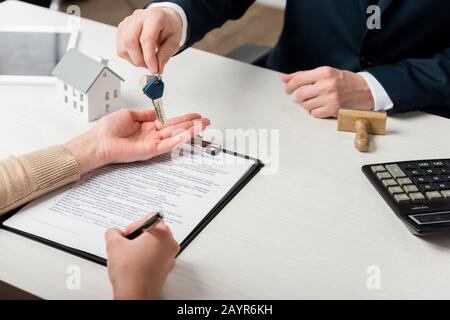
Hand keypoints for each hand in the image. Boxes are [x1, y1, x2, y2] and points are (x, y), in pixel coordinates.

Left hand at [65, 108, 209, 174]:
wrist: (98, 142)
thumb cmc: (107, 131)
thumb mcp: (129, 114)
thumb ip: (144, 114)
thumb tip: (155, 112)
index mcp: (147, 127)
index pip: (170, 122)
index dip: (184, 118)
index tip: (195, 116)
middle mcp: (152, 136)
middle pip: (177, 128)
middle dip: (193, 124)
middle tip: (206, 121)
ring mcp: (153, 144)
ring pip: (176, 136)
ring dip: (191, 131)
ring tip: (203, 125)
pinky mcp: (151, 151)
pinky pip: (169, 144)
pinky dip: (180, 138)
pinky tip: (190, 133)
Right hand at [105, 213, 179, 299]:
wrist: (135, 294)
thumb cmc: (131, 272)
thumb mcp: (113, 244)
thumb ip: (113, 232)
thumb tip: (113, 232)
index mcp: (162, 232)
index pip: (150, 217)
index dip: (135, 224)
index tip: (128, 233)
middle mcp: (170, 243)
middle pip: (155, 229)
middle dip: (139, 235)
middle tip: (128, 243)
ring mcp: (170, 256)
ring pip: (156, 243)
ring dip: (143, 246)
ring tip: (131, 254)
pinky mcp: (167, 267)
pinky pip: (158, 255)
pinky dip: (148, 257)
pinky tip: (136, 263)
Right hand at [117, 7, 182, 73]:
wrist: (164, 18)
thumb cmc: (169, 27)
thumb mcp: (174, 41)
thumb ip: (165, 55)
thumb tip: (157, 68)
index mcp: (154, 16)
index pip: (146, 39)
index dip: (149, 58)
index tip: (154, 69)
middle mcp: (139, 17)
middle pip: (130, 41)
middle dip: (139, 60)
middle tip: (150, 67)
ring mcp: (128, 22)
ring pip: (123, 47)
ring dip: (134, 60)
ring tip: (146, 61)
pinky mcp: (122, 29)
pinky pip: (120, 49)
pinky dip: (129, 57)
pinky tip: (139, 56)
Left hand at [282, 67, 374, 117]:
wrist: (365, 90)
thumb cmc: (343, 81)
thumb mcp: (325, 73)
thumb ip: (303, 75)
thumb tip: (284, 78)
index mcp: (324, 72)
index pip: (298, 80)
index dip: (289, 86)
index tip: (288, 90)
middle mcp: (326, 85)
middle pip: (300, 95)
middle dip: (302, 96)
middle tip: (309, 95)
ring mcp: (330, 98)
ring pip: (306, 105)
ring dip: (310, 104)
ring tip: (319, 99)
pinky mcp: (333, 109)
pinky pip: (314, 113)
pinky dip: (316, 111)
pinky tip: (324, 106)